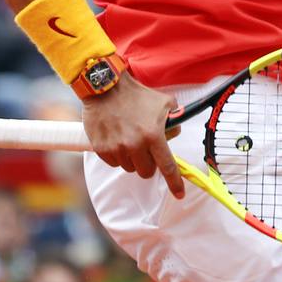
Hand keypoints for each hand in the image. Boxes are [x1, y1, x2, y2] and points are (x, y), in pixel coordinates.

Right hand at [82, 72, 184, 197]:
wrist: (105, 87)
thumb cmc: (137, 95)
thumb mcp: (164, 103)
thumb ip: (174, 119)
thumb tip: (175, 133)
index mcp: (153, 135)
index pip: (167, 166)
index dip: (175, 183)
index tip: (179, 194)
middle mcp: (135, 145)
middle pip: (146, 172)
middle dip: (148, 164)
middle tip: (145, 149)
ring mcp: (117, 148)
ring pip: (129, 168)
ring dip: (131, 158)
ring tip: (128, 138)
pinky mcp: (101, 149)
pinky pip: (113, 163)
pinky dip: (117, 155)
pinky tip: (116, 138)